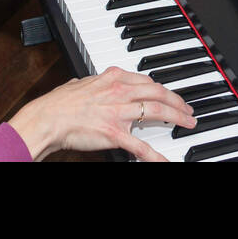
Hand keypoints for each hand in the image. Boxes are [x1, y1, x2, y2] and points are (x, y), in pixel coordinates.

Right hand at [7, 66, 196, 160]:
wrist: (48, 118)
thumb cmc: (60, 103)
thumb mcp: (81, 83)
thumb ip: (94, 83)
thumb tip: (93, 83)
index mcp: (113, 78)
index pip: (147, 81)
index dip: (162, 89)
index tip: (169, 95)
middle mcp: (120, 92)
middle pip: (158, 94)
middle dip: (177, 102)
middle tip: (188, 109)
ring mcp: (119, 113)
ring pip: (156, 113)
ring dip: (177, 117)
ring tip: (188, 123)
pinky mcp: (115, 134)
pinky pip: (141, 146)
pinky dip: (156, 155)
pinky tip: (166, 160)